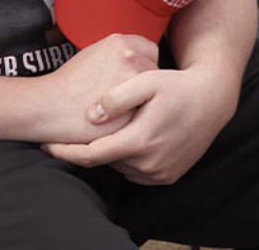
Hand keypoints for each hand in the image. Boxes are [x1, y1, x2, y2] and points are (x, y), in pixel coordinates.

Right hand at [34, 34, 158, 144]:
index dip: (142, 63)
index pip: (149, 50)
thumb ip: (117, 53)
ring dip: (144, 100)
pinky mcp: (133, 108)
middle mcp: (131, 58)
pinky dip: (138, 116)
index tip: (131, 75)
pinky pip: (146, 112)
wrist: (49, 107)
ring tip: (122, 108)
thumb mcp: (92, 53)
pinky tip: (121, 119)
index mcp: (120, 43)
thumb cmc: (67, 84)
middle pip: (154, 71)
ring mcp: (134, 83)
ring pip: (153, 93)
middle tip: (125, 95)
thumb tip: (133, 59)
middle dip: (143, 83)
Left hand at [42, 61, 234, 184]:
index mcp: (140, 141)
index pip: (92, 155)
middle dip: (88, 146)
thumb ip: (116, 97)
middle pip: (105, 160)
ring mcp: (160, 173)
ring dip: (110, 152)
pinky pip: (136, 172)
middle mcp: (150, 163)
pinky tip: (128, 138)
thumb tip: (90, 114)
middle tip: (75, 127)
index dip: (66, 152)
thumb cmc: (176, 85)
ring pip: (120, 167)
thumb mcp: (146, 81)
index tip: (46, 145)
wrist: (213, 100)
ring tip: (107, 130)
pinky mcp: (168, 176)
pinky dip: (127, 158)